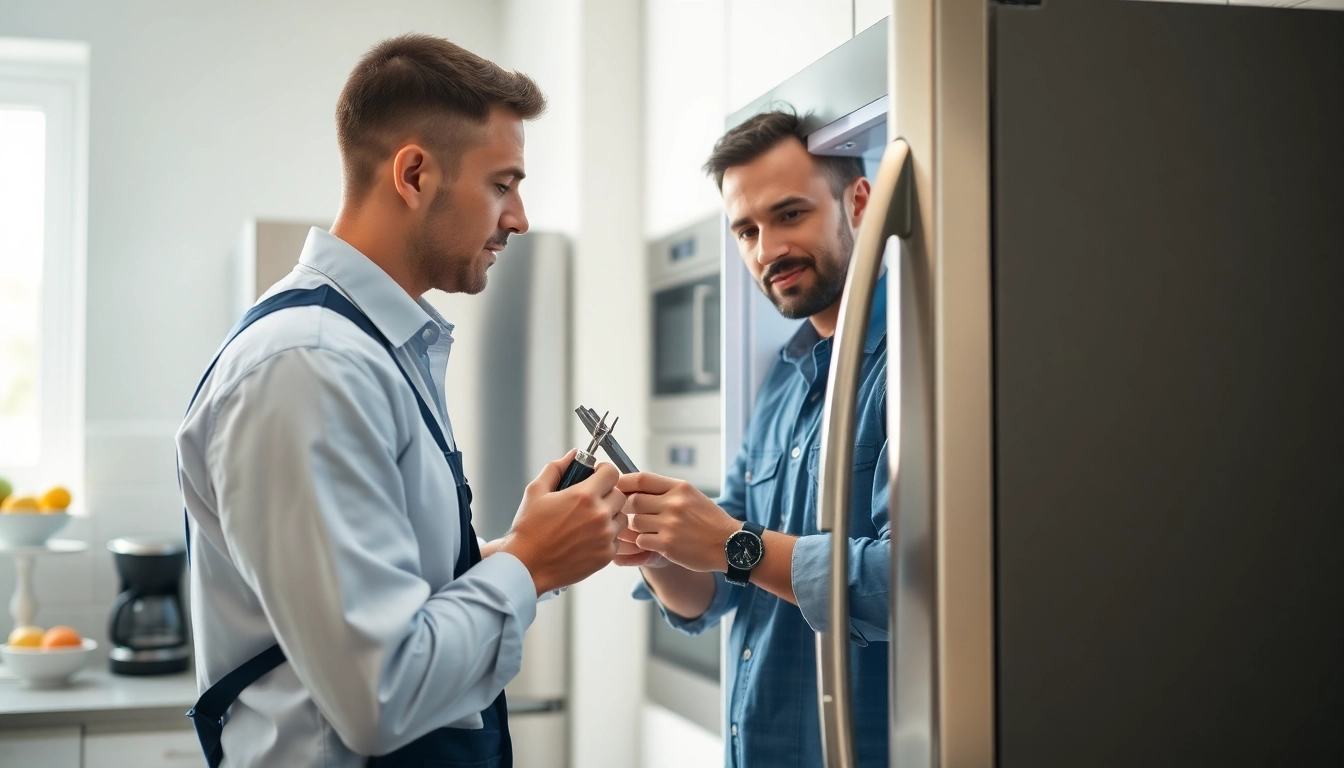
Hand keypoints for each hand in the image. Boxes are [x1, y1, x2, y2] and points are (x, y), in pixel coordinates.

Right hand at [499, 450, 625, 594]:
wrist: (527, 566)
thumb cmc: (529, 529)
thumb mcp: (536, 491)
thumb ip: (557, 468)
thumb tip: (573, 455)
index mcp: (585, 496)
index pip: (612, 472)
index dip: (604, 472)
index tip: (596, 476)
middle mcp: (600, 515)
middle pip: (620, 495)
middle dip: (607, 494)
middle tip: (590, 501)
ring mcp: (605, 537)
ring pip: (621, 518)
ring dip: (610, 516)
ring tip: (588, 521)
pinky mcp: (606, 555)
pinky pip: (617, 539)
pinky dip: (607, 537)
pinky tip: (587, 538)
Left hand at [616, 472, 739, 572]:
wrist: (730, 545)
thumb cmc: (710, 521)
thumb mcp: (692, 496)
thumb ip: (667, 491)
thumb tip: (638, 488)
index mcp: (680, 488)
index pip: (642, 479)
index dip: (624, 482)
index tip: (617, 487)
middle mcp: (674, 504)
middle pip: (633, 501)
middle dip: (628, 508)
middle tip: (631, 514)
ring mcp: (670, 525)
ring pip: (634, 522)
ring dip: (635, 527)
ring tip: (646, 529)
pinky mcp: (668, 545)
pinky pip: (641, 540)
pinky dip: (642, 542)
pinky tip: (652, 542)